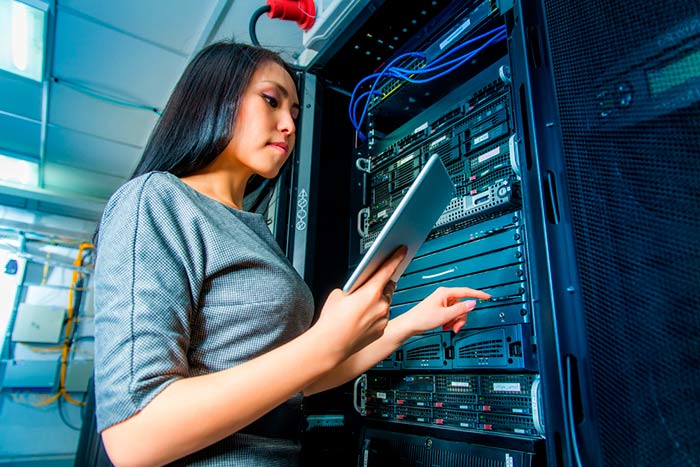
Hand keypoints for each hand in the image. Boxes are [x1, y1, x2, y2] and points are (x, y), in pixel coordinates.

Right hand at [312, 246, 406, 362]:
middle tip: (373, 283)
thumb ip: (352, 287)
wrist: (330, 345)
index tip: (402, 250)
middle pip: (388, 286)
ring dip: (379, 300)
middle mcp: (381, 305)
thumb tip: (357, 289)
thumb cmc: (332, 321)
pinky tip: (363, 318)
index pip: (387, 269)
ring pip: (386, 303)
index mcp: (371, 291)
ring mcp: (383, 319)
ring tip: (363, 305)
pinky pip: (383, 317)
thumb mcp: (338, 294)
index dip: (396, 257)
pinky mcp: (382, 330)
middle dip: (383, 283)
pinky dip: (376, 314)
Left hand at [404, 286, 490, 334]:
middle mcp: (444, 296)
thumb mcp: (445, 315)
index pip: (466, 291)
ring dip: (455, 321)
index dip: (478, 295)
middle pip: (462, 305)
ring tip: (448, 327)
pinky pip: (451, 314)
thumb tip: (472, 304)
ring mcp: (442, 302)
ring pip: (457, 311)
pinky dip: (451, 321)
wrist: (410, 325)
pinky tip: (444, 326)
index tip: (487, 297)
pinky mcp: (439, 308)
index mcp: (445, 293)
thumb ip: (460, 309)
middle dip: (461, 317)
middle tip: (456, 326)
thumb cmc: (422, 318)